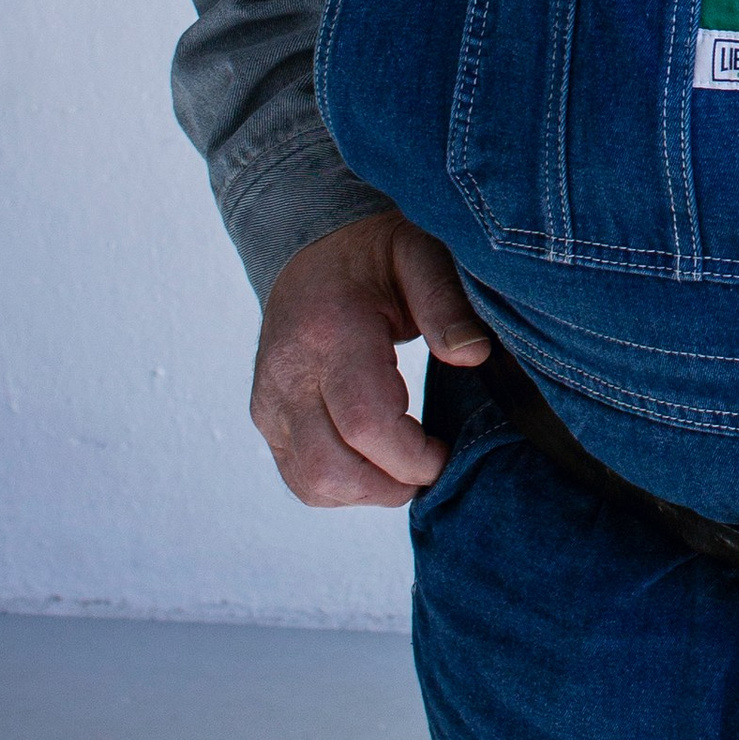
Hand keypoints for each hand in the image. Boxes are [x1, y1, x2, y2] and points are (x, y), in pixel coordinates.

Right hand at [252, 210, 491, 504]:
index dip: (413, 456)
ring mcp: (268, 399)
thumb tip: (473, 355)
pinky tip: (376, 461)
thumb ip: (447, 305)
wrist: (311, 247)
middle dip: (392, 484)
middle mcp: (287, 372)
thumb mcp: (423, 256)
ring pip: (311, 484)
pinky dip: (343, 486)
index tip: (448, 450)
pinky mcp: (265, 416)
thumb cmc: (374, 253)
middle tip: (431, 465)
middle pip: (332, 469)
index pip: (366, 424)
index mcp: (329, 332)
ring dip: (368, 492)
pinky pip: (298, 477)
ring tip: (406, 464)